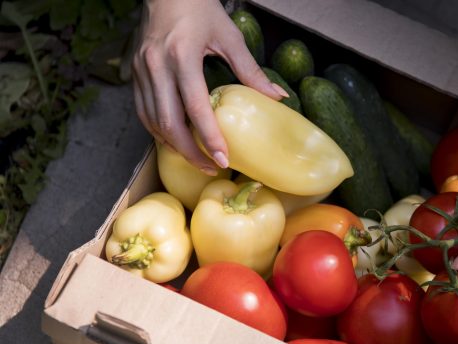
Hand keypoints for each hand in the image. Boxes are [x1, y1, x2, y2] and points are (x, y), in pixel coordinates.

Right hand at [132, 0, 287, 172]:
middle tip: (211, 167)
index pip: (195, 107)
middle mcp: (156, 66)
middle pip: (169, 123)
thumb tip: (277, 98)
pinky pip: (144, 112)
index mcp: (182, 56)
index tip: (223, 159)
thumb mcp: (229, 37)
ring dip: (174, 146)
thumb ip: (251, 71)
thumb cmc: (199, 8)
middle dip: (190, 152)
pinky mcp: (134, 74)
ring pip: (153, 122)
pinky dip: (159, 131)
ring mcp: (141, 71)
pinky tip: (176, 140)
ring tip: (197, 159)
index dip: (209, 137)